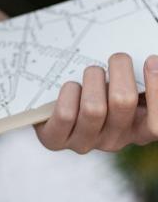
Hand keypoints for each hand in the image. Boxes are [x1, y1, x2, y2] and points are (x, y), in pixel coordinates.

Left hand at [34, 53, 157, 152]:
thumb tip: (150, 62)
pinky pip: (66, 114)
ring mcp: (84, 142)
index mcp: (137, 131)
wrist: (53, 114)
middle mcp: (113, 141)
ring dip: (93, 78)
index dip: (157, 91)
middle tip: (115, 59)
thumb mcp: (123, 90)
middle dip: (119, 70)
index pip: (156, 124)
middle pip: (122, 102)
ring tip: (92, 72)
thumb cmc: (98, 95)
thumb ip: (137, 82)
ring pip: (93, 107)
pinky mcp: (56, 140)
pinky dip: (69, 92)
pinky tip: (71, 88)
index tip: (151, 61)